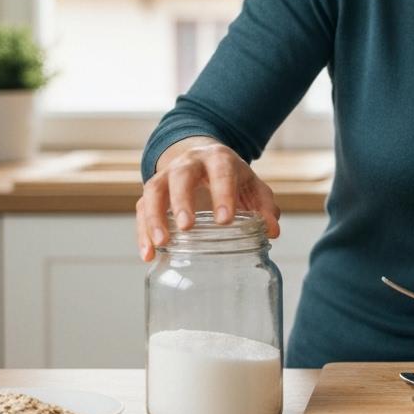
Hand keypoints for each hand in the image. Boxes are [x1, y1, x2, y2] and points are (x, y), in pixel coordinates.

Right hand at [135, 139, 281, 261]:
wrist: (202, 158)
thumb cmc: (231, 177)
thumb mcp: (251, 186)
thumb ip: (263, 206)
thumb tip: (272, 230)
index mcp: (218, 159)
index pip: (221, 172)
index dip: (222, 194)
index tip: (225, 221)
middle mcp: (188, 163)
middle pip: (180, 176)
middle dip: (182, 201)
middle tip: (186, 227)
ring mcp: (166, 176)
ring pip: (154, 191)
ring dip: (155, 218)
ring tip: (162, 244)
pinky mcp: (152, 192)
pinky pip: (141, 209)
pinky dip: (142, 232)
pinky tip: (148, 254)